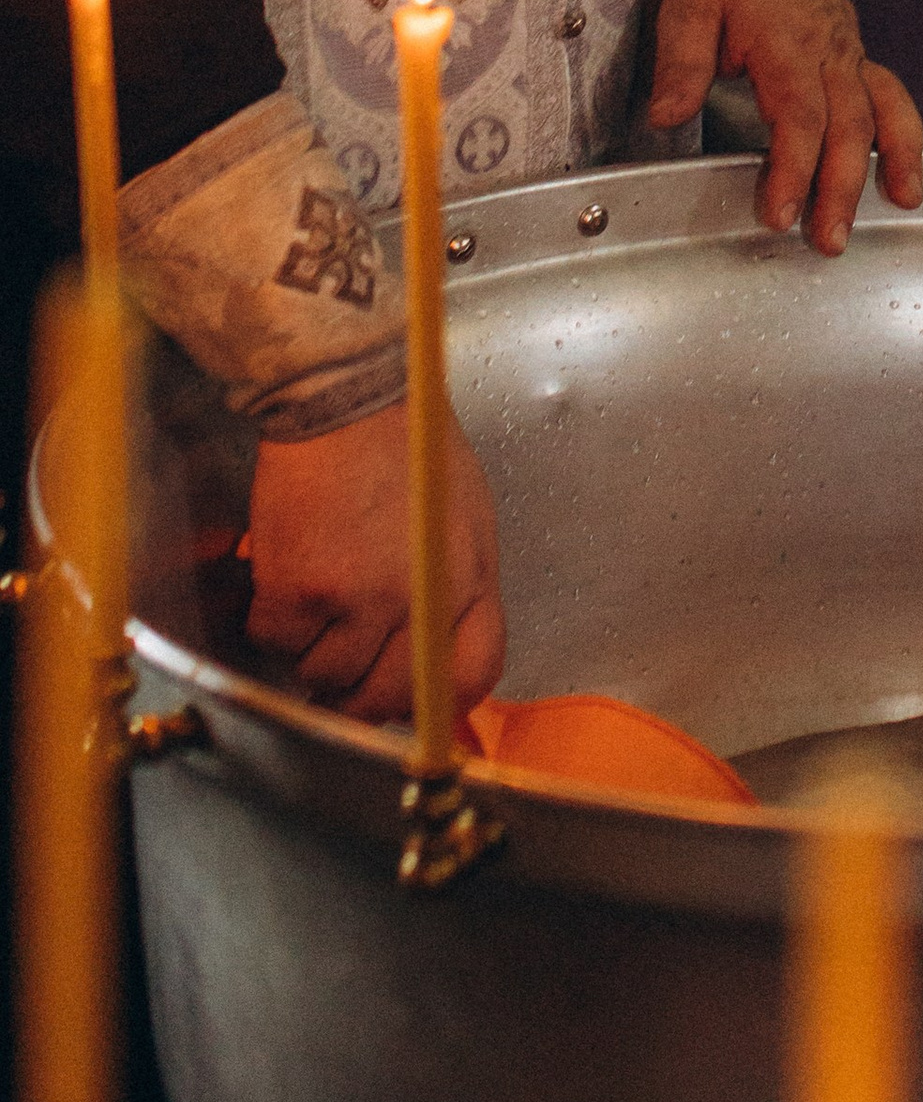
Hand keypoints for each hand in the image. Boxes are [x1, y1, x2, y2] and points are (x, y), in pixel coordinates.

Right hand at [241, 400, 504, 721]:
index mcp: (470, 574)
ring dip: (309, 650)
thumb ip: (449, 582)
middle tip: (339, 669)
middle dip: (358, 694)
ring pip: (324, 673)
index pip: (473, 672)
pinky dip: (270, 620)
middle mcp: (420, 597)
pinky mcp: (300, 591)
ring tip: (311, 600)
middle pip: (389, 695)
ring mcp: (359, 599)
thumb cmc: (404, 441)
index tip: (412, 704)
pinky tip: (282, 577)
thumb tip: (428, 640)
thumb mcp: (459, 513)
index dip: (438, 701)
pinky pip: (276, 642)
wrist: (345, 397)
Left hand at [646, 0, 922, 250]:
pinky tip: (908, 179)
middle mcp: (829, 51)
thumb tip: (666, 117)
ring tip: (900, 205)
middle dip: (841, 186)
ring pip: (884, 110)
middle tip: (828, 240)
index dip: (792, 168)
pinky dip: (907, 138)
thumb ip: (680, 64)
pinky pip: (893, 99)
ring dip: (895, 160)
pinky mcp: (860, 61)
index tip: (777, 214)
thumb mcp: (688, 5)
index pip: (798, 115)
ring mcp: (851, 55)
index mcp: (785, 42)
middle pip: (848, 125)